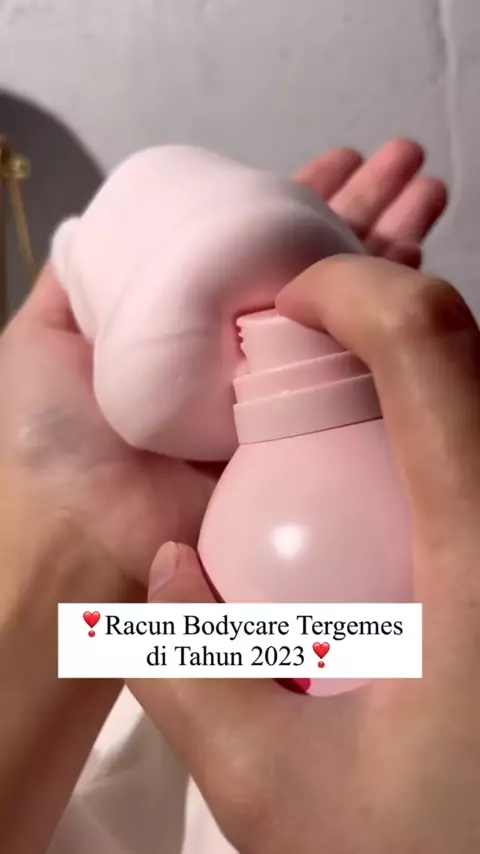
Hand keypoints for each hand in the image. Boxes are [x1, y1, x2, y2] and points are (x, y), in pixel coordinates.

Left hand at [1, 139, 445, 594]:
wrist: (81, 534)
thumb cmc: (51, 435)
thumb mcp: (42, 338)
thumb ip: (75, 281)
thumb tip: (99, 223)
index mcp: (192, 320)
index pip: (256, 247)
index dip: (296, 201)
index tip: (340, 159)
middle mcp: (242, 349)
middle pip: (314, 269)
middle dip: (362, 210)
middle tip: (408, 162)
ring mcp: (278, 392)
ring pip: (349, 309)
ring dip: (392, 247)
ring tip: (428, 190)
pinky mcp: (302, 436)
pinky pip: (358, 374)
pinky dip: (392, 323)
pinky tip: (422, 268)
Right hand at [130, 257, 479, 853]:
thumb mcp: (276, 795)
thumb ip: (194, 673)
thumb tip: (175, 565)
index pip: (429, 344)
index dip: (349, 290)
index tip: (284, 307)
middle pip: (467, 354)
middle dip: (371, 330)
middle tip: (295, 375)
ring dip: (409, 385)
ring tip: (338, 442)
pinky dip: (440, 439)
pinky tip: (395, 513)